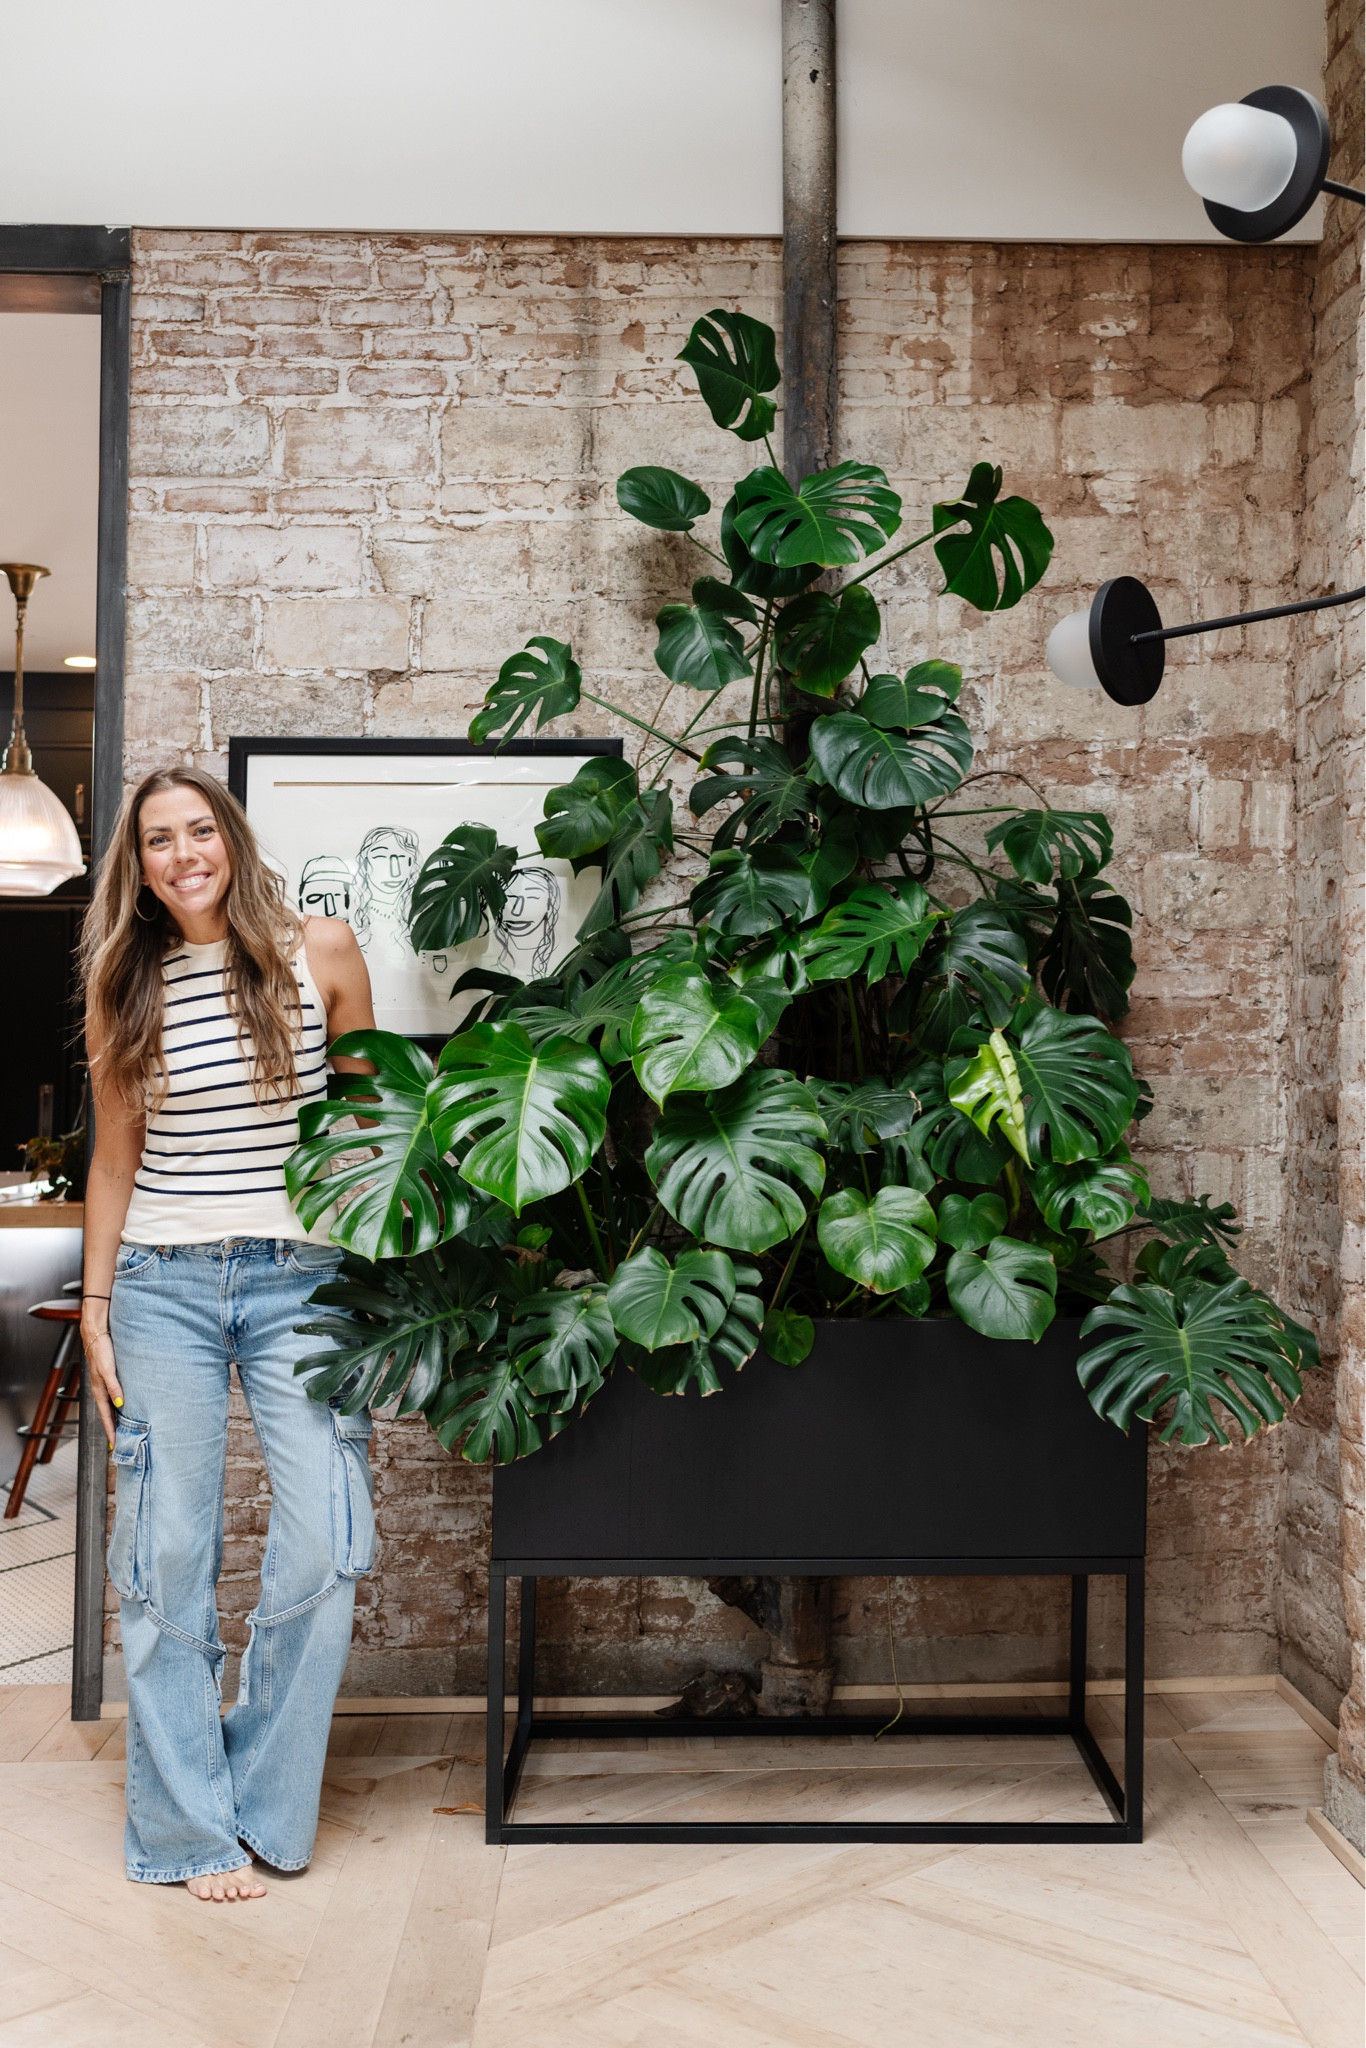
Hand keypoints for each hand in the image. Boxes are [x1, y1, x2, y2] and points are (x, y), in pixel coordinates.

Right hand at [82, 1323, 123, 1444]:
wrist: (96, 1333)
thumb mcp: (108, 1370)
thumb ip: (114, 1387)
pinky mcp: (109, 1377)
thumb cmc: (101, 1350)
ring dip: (116, 1418)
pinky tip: (125, 1406)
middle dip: (113, 1429)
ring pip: (111, 1406)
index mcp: (99, 1391)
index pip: (106, 1417)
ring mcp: (104, 1384)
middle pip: (108, 1414)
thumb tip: (121, 1405)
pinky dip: (118, 1405)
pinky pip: (114, 1396)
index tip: (116, 1445)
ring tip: (124, 1429)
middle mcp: (101, 1390)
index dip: (111, 1431)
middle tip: (121, 1443)